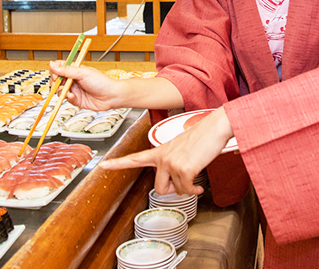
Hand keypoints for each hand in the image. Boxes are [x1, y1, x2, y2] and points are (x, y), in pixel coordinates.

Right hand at [49, 60, 123, 109]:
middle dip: (56, 82)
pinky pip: (66, 99)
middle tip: (60, 84)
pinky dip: (67, 98)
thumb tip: (52, 64)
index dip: (55, 71)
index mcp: (74, 70)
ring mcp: (74, 90)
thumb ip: (67, 70)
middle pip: (57, 80)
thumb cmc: (101, 82)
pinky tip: (72, 96)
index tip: (56, 74)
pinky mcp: (76, 100)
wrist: (111, 96)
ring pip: (59, 90)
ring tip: (68, 91)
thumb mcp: (83, 73)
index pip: (59, 68)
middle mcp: (73, 80)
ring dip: (61, 91)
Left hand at [99, 107, 233, 195]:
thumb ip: (172, 164)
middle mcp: (162, 157)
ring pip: (174, 190)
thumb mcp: (180, 150)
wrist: (215, 128)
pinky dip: (194, 190)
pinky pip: (186, 190)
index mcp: (159, 151)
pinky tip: (199, 186)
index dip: (117, 163)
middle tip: (184, 185)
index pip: (134, 158)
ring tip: (194, 179)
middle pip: (158, 188)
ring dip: (185, 189)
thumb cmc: (201, 138)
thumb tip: (176, 185)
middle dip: (172, 190)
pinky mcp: (183, 169)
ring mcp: (171, 163)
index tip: (103, 165)